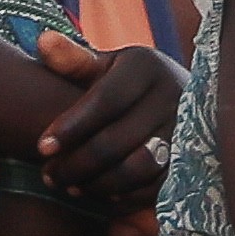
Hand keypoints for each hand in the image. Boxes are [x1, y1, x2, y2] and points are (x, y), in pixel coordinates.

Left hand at [29, 30, 183, 206]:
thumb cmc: (125, 84)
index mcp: (146, 67)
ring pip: (136, 166)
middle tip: (50, 175)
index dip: (71, 126)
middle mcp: (173, 93)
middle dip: (76, 164)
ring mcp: (187, 127)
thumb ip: (73, 60)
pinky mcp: (193, 157)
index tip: (41, 148)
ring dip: (98, 183)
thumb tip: (43, 40)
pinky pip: (154, 185)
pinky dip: (124, 195)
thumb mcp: (103, 67)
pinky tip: (101, 194)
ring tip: (72, 186)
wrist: (177, 99)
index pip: (105, 100)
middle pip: (117, 139)